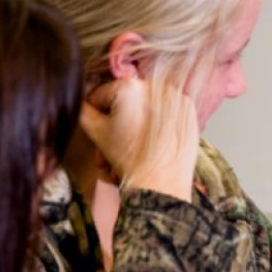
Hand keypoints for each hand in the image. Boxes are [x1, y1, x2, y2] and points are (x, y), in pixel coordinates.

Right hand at [80, 78, 198, 201]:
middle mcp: (156, 87)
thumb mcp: (96, 133)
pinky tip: (148, 142)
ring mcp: (176, 98)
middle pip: (125, 101)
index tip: (95, 126)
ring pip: (144, 107)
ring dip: (132, 125)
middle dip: (115, 122)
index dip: (94, 112)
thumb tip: (82, 103)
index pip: (101, 93)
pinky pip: (164, 112)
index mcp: (130, 87)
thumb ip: (83, 111)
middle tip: (110, 144)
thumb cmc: (130, 159)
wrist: (162, 184)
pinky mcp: (189, 111)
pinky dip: (154, 123)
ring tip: (127, 149)